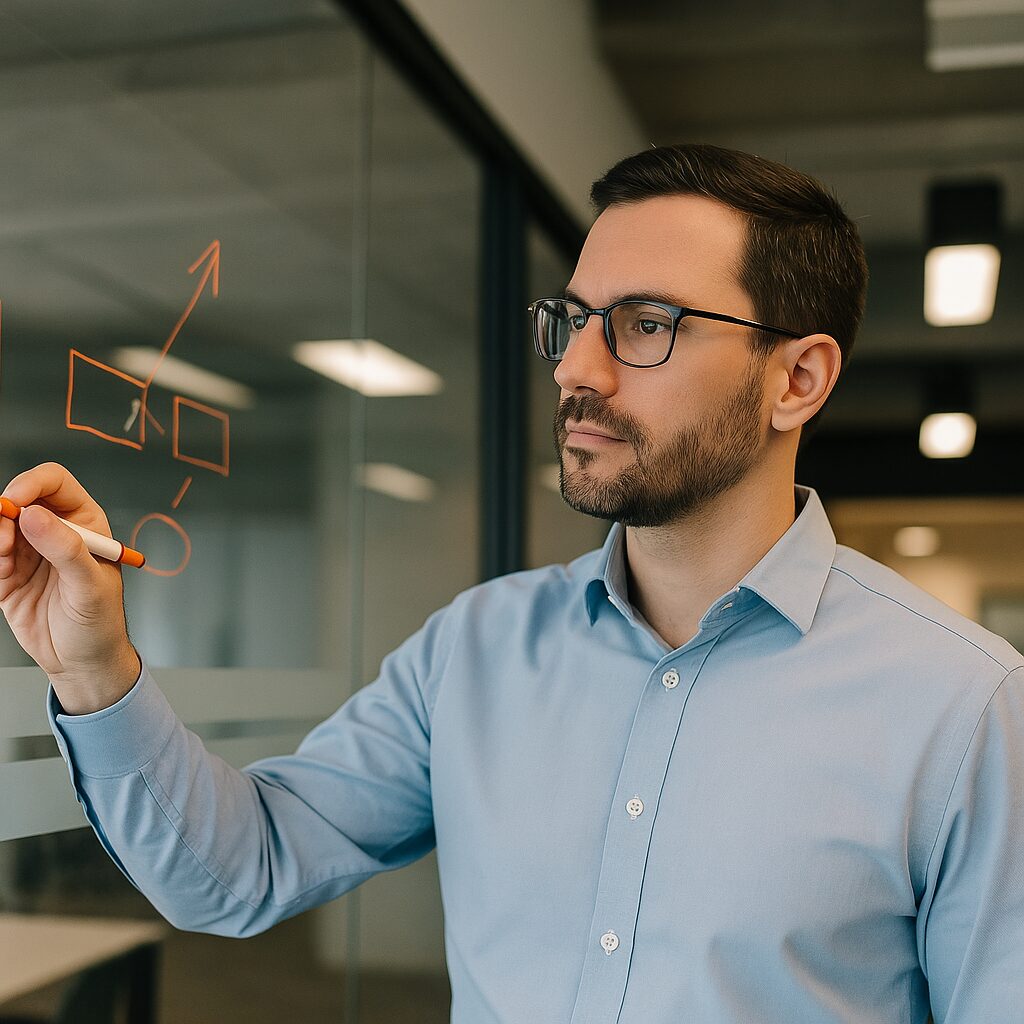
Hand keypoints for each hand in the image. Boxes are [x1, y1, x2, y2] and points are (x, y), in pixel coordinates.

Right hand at [0, 462, 140, 713]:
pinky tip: (2, 575)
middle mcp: (54, 529)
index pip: (54, 482)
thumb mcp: (90, 586)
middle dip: (3, 512)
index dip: (31, 483)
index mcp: (85, 522)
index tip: (15, 503)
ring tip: (4, 563)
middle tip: (3, 541)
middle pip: (18, 498)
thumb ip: (66, 549)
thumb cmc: (100, 622)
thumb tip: (35, 515)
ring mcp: (28, 550)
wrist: (81, 661)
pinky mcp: (6, 573)